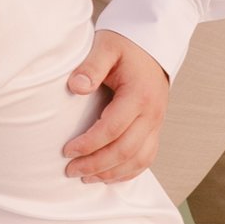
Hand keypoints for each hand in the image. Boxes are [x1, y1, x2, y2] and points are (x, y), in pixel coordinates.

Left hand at [63, 28, 169, 183]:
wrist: (151, 45)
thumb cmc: (125, 46)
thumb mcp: (105, 47)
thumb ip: (90, 66)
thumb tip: (76, 87)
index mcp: (139, 95)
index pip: (113, 128)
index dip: (89, 144)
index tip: (67, 151)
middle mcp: (152, 114)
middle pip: (126, 150)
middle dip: (97, 164)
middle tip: (70, 170)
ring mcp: (157, 123)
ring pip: (139, 159)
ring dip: (112, 172)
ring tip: (86, 178)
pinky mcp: (155, 128)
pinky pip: (147, 157)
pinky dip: (129, 171)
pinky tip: (110, 176)